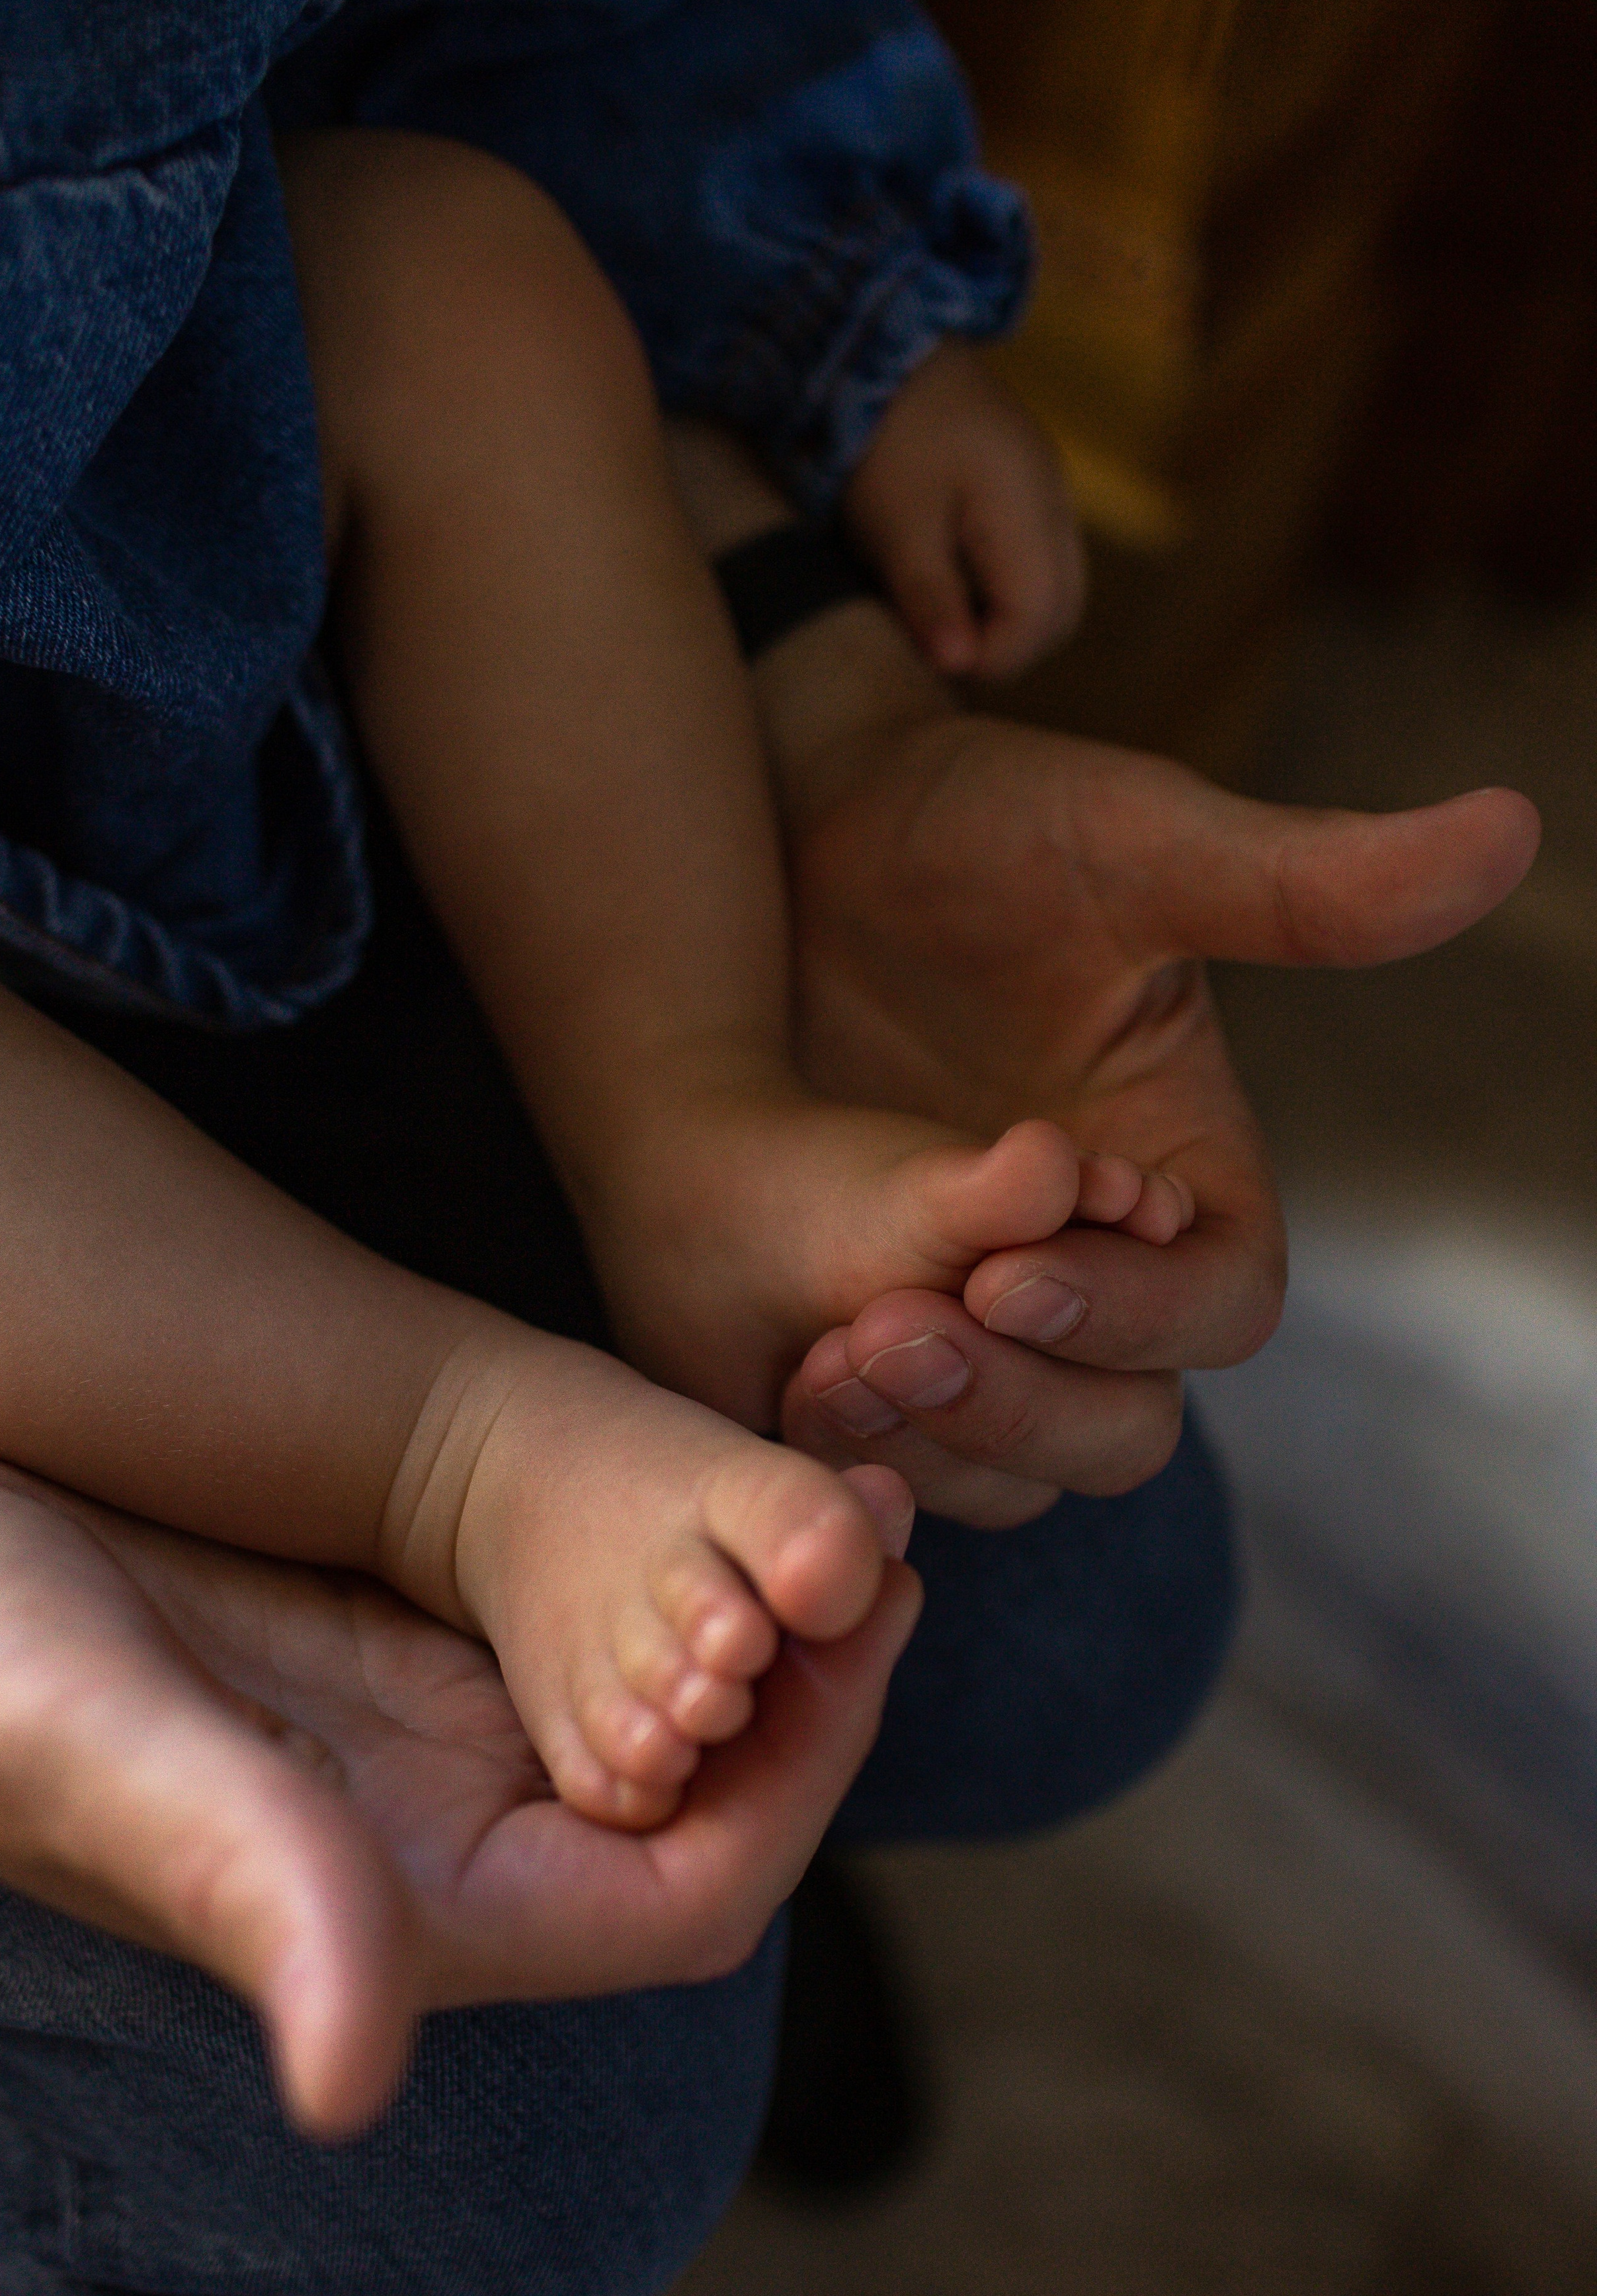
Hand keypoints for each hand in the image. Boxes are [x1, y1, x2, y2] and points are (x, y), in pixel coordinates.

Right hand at [0, 1446, 918, 2135]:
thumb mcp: (95, 1739)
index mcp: (408, 1910)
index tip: (873, 1626)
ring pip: (668, 1714)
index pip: (688, 1898)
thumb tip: (351, 2076)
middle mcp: (446, 1844)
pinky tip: (728, 1471)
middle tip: (888, 1523)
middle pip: (710, 1804)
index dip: (808, 1782)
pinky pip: (597, 1637)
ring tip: (841, 1483)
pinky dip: (682, 1570)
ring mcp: (433, 1748)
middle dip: (821, 1682)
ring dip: (769, 1615)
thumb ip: (243, 1880)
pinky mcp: (403, 1658)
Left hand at [780, 710, 1538, 1521]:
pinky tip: (786, 1382)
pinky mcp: (868, 1335)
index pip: (1220, 1313)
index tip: (1014, 1273)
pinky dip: (853, 1441)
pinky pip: (890, 1448)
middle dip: (1023, 1399)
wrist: (803, 831)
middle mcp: (1097, 1277)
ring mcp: (980, 1317)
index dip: (1133, 1316)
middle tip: (899, 1330)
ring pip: (1006, 1467)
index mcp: (1190, 1189)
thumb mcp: (1139, 849)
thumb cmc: (987, 829)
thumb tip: (1509, 828)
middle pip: (1118, 1426)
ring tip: (834, 1358)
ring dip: (933, 1433)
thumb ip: (1304, 884)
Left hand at [842, 340, 1085, 679]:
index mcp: (1029, 508)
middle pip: (1060, 613)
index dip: (991, 657)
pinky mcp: (1028, 492)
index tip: (933, 658)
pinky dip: (1002, 588)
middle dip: (1005, 646)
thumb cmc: (887, 435)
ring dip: (1005, 621)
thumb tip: (957, 666)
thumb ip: (931, 596)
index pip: (1040, 618)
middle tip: (937, 646)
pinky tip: (952, 580)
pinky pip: (1037, 562)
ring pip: (1054, 592)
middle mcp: (1056, 503)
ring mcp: (1048, 496)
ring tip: (941, 616)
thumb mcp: (897, 523)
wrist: (883, 348)